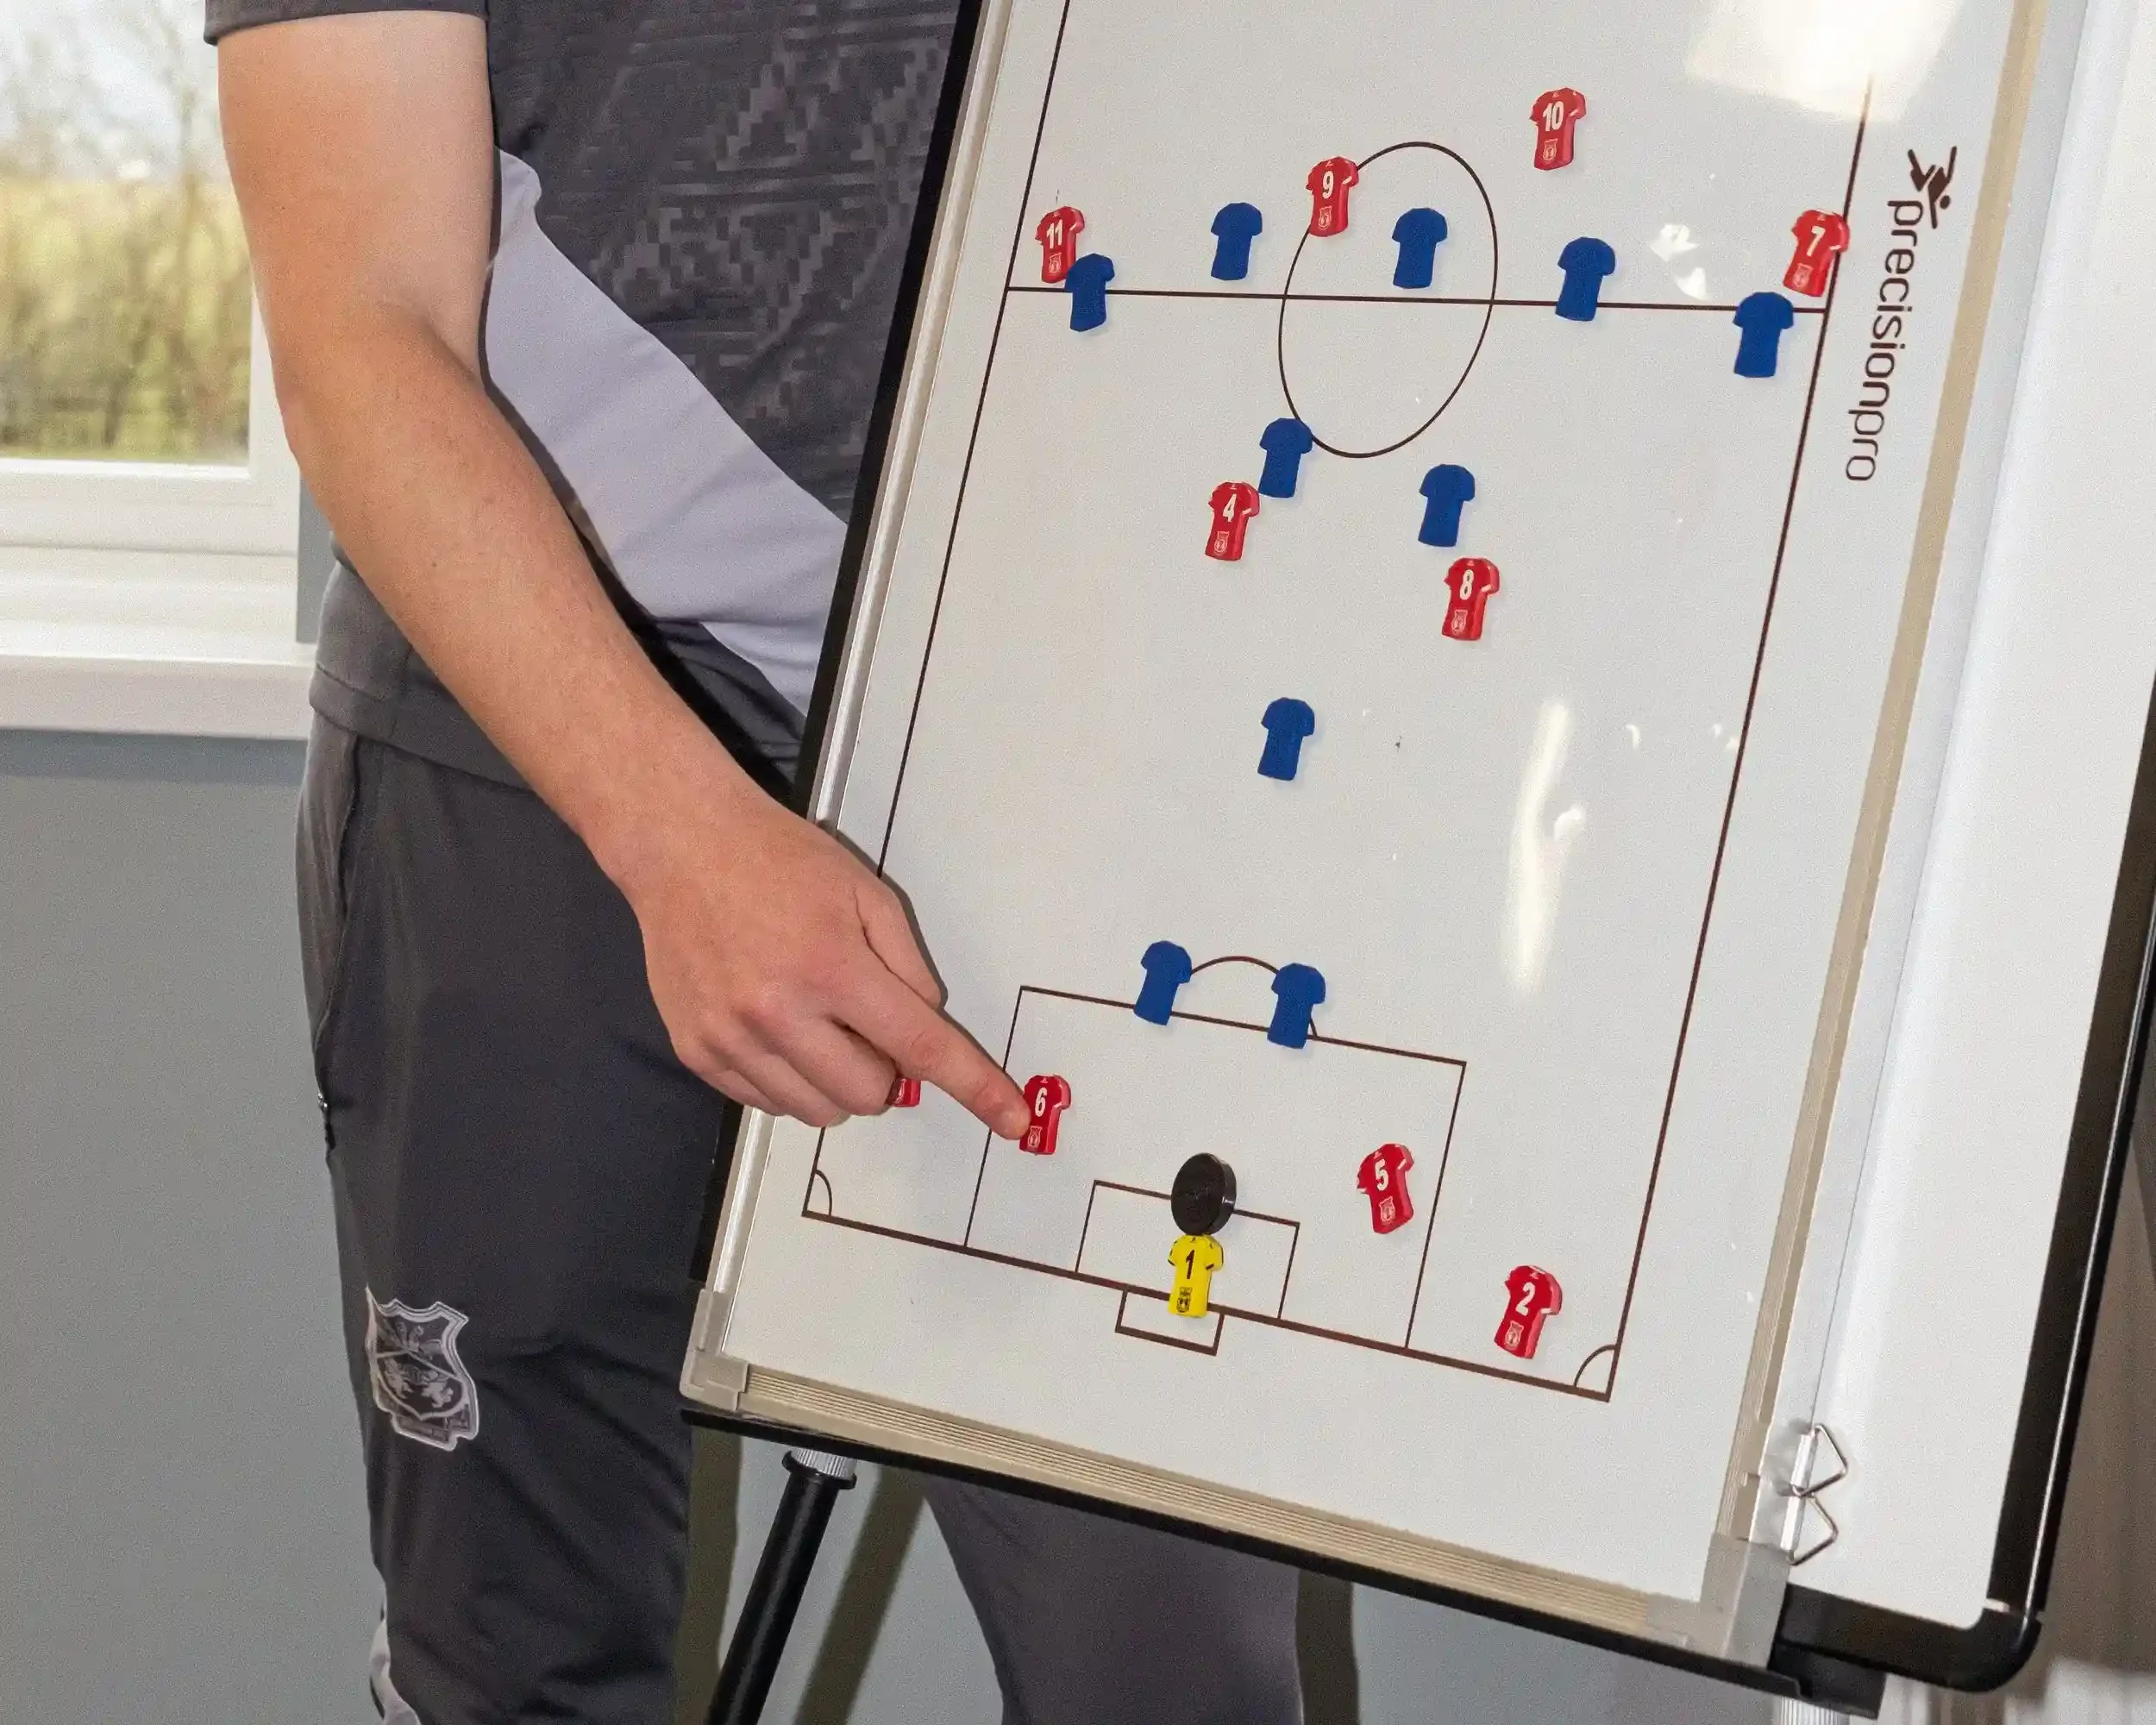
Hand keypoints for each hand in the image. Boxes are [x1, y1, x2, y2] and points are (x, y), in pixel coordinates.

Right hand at [614, 759, 1028, 1137]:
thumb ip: (909, 967)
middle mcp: (779, 1013)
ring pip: (818, 1111)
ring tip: (818, 1021)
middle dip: (885, 1070)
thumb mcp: (868, 894)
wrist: (683, 846)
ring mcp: (732, 1038)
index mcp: (833, 967)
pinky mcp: (698, 1051)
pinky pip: (767, 1103)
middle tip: (865, 1019)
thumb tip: (926, 1030)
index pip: (921, 1048)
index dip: (975, 1088)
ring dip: (837, 1081)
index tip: (1012, 1120)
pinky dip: (790, 1081)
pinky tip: (779, 1028)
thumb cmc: (781, 861)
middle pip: (869, 1096)